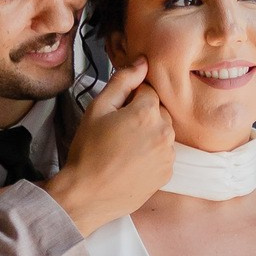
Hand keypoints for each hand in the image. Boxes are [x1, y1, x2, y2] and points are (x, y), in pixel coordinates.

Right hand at [48, 60, 174, 234]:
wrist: (88, 194)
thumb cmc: (88, 151)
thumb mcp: (98, 109)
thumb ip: (123, 81)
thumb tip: (142, 61)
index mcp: (147, 112)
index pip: (148, 90)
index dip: (130, 99)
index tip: (116, 113)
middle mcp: (164, 131)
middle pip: (158, 110)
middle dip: (142, 115)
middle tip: (118, 131)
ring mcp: (168, 154)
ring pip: (163, 132)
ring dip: (149, 134)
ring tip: (124, 148)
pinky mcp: (167, 172)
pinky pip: (164, 153)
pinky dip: (152, 153)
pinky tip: (132, 161)